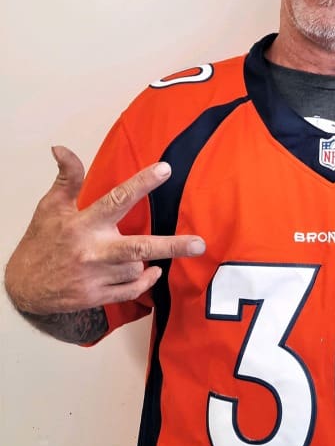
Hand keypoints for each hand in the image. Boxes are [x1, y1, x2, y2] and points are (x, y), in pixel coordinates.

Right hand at [5, 146, 205, 314]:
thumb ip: (67, 178)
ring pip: (137, 267)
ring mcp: (95, 277)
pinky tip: (150, 271)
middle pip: (139, 247)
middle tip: (200, 244)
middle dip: (173, 246)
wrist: (23, 287)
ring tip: (135, 253)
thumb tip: (62, 148)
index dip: (142, 183)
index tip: (165, 169)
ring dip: (145, 260)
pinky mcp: (96, 297)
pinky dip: (144, 281)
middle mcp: (92, 251)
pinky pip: (132, 290)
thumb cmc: (41, 242)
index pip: (117, 198)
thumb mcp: (51, 207)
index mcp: (83, 224)